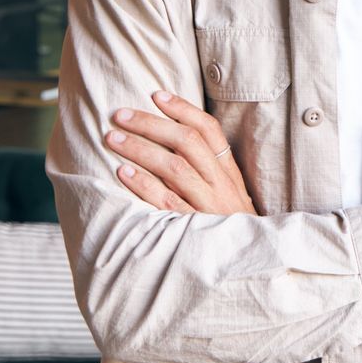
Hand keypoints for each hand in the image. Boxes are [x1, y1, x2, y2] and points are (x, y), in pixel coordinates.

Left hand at [106, 91, 256, 215]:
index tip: (155, 95)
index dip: (182, 109)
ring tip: (112, 138)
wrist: (248, 268)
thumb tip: (171, 139)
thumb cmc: (227, 228)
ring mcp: (209, 207)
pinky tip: (123, 173)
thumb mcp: (228, 196)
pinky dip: (145, 185)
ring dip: (140, 149)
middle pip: (187, 143)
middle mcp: (221, 186)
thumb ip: (207, 171)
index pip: (209, 130)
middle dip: (151, 124)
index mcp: (229, 173)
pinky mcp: (194, 230)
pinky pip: (167, 203)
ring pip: (175, 168)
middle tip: (119, 114)